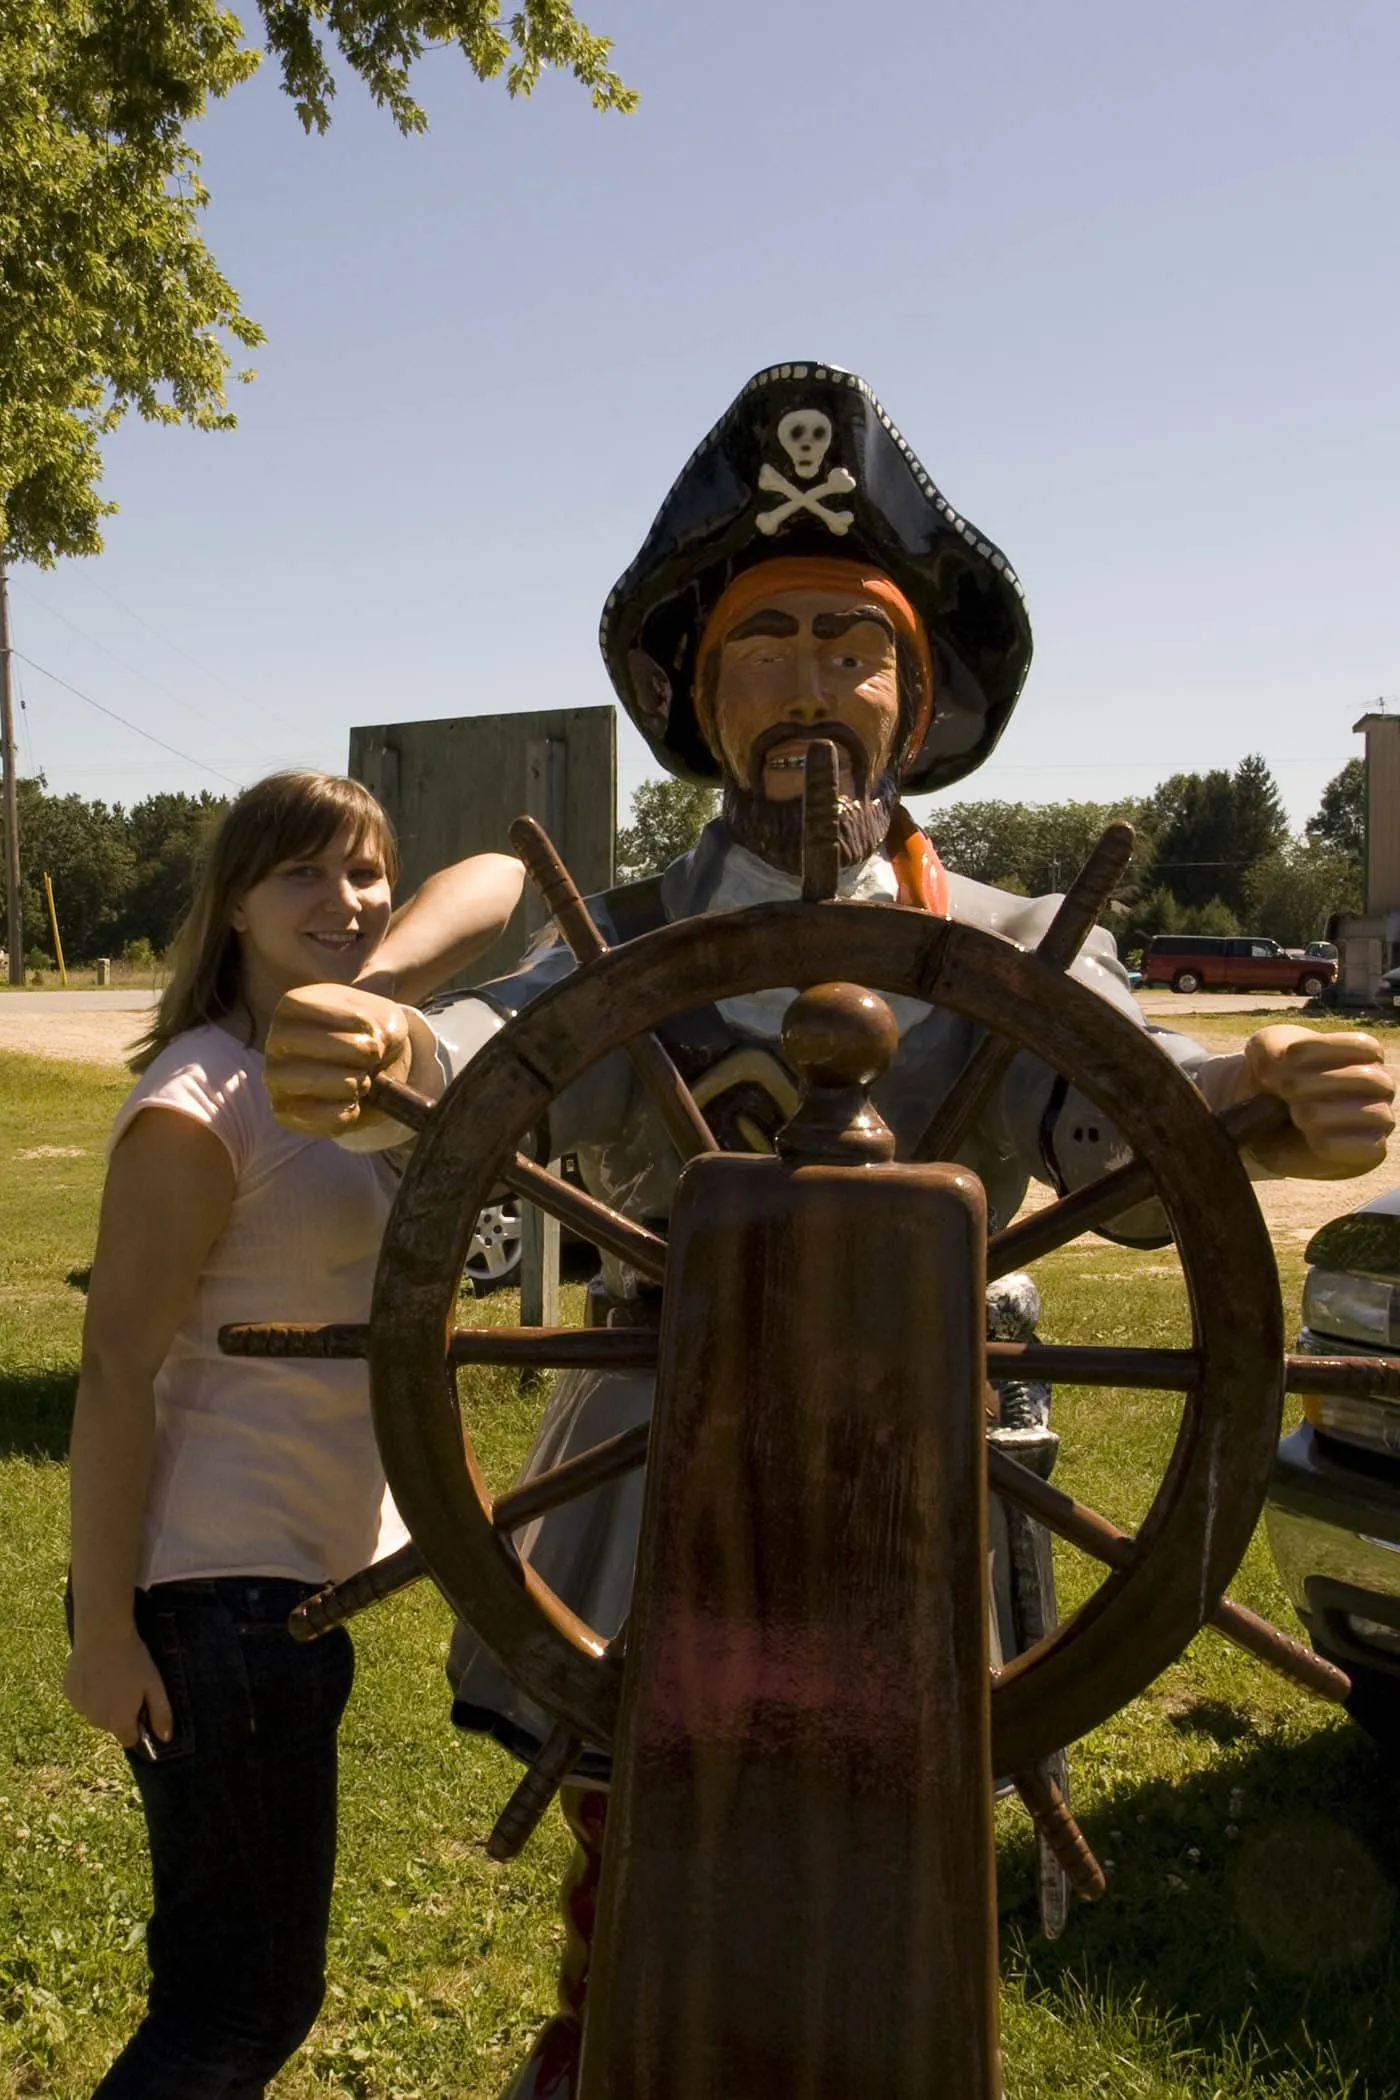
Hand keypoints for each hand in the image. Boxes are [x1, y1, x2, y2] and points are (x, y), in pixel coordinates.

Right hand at [63, 1629, 171, 1749]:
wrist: (102, 1635)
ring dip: (103, 1702)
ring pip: (96, 1712)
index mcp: (118, 1723)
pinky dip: (89, 1691)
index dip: (138, 1725)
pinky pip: (82, 1699)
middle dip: (120, 1712)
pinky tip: (96, 1671)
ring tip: (111, 1676)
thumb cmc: (133, 1660)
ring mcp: (79, 1707)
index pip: (130, 1739)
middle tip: (128, 1685)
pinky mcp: (68, 1692)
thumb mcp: (155, 1686)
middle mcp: (96, 1721)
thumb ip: (161, 1714)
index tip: (141, 1705)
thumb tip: (166, 1738)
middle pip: (112, 1725)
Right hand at [265, 984, 416, 1136]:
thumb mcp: (383, 1017)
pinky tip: (347, 1101)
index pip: (347, 1020)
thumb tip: (372, 1052)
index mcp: (294, 1006)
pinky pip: (331, 1120)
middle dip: (363, 1057)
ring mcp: (275, 1077)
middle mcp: (276, 1041)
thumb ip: (381, 1028)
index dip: (369, 1029)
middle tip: (365, 1059)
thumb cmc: (367, 1033)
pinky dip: (352, 1112)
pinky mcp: (284, 1112)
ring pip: (334, 1084)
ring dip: (358, 1084)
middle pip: (332, 1050)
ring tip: (356, 1078)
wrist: (364, 1066)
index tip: (368, 1031)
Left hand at [1234, 1025, 1394, 1178]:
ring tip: (1295, 1114)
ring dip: (1325, 1113)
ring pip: (1376, 1114)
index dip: (1323, 1049)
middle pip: (1370, 1080)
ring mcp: (1378, 1119)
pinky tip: (1309, 1136)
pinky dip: (1334, 1143)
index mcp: (1363, 1055)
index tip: (1288, 1057)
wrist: (1264, 1125)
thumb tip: (1285, 1075)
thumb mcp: (1264, 1054)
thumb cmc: (1272, 1082)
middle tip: (1286, 1090)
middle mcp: (1377, 1086)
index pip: (1364, 1046)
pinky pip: (1369, 1148)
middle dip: (1319, 1083)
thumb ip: (1273, 1052)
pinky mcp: (1369, 1151)